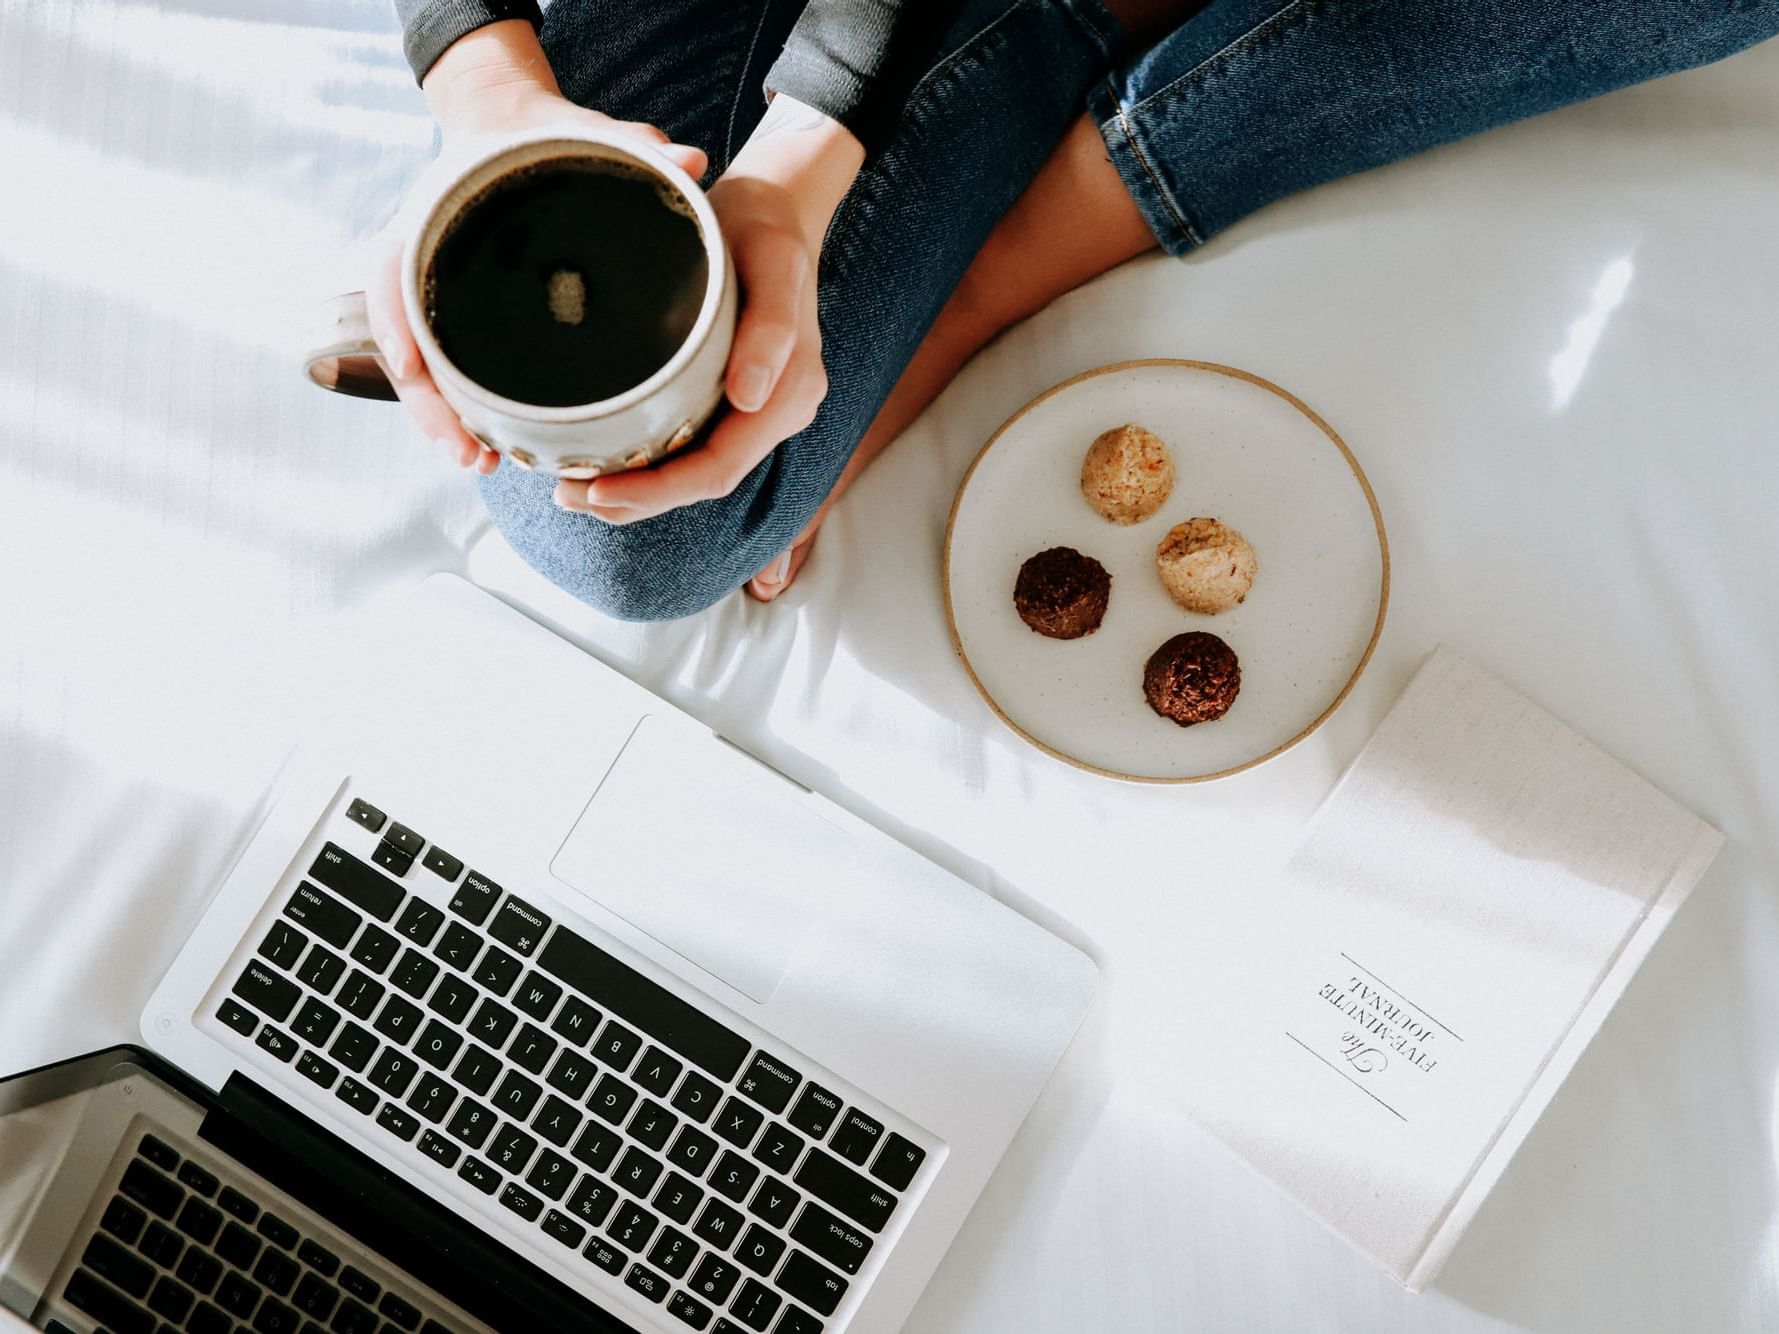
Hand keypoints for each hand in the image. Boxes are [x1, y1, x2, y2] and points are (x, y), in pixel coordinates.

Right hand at [366, 21, 707, 473]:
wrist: (510, 130)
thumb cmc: (544, 137)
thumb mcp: (584, 133)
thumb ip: (633, 145)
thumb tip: (692, 163)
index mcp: (438, 213)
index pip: (394, 269)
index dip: (396, 319)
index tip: (412, 363)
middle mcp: (423, 257)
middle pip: (404, 338)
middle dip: (429, 402)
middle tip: (469, 452)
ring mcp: (434, 291)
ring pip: (422, 367)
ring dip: (443, 419)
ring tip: (482, 463)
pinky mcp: (455, 317)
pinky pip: (446, 368)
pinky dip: (462, 408)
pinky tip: (491, 448)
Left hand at [553, 94, 863, 521]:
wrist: (775, 204)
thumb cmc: (764, 225)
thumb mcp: (773, 260)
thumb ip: (771, 328)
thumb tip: (749, 398)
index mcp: (790, 391)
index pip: (719, 468)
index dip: (658, 491)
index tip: (597, 490)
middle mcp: (777, 409)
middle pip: (704, 482)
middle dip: (638, 500)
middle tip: (568, 497)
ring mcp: (759, 407)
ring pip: (697, 472)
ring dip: (640, 492)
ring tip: (576, 493)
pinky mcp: (737, 397)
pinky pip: (696, 447)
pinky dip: (652, 465)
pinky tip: (608, 464)